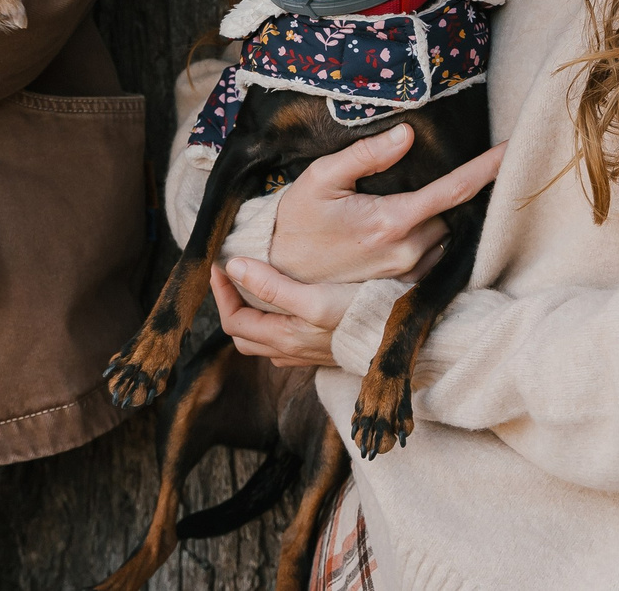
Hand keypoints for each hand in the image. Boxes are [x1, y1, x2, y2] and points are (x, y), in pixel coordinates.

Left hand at [212, 258, 352, 368]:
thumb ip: (271, 286)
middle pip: (244, 333)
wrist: (399, 342)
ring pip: (263, 338)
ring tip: (255, 284)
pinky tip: (287, 302)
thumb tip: (233, 267)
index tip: (220, 265)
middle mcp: (289, 351)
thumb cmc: (359, 318)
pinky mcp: (322, 349)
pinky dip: (274, 321)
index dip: (221, 293)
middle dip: (232, 304)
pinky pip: (284, 340)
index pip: (233, 321)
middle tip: (233, 274)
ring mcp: (305, 353)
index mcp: (282, 338)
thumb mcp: (314, 299)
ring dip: (252, 313)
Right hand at [267, 124, 504, 284]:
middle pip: (455, 212)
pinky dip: (436, 238)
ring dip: (446, 217)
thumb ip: (365, 155)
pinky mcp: (402, 287)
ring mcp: (407, 273)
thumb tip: (406, 133)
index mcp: (391, 221)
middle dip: (459, 191)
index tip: (512, 150)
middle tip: (449, 169)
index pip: (453, 190)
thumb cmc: (297, 221)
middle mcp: (407, 251)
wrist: (280, 273)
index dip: (486, 169)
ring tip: (427, 199)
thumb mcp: (320, 178)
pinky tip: (420, 226)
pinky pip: (436, 258)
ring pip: (448, 236)